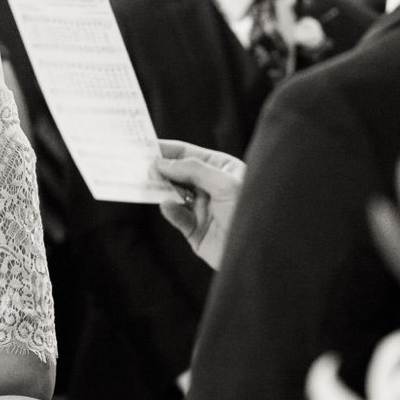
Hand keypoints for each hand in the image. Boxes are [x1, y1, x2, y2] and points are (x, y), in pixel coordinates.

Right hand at [152, 138, 245, 269]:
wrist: (260, 253)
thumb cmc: (250, 213)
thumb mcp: (225, 184)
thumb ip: (194, 170)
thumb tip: (163, 163)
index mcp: (222, 170)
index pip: (190, 155)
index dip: (168, 150)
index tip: (145, 145)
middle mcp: (211, 187)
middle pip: (178, 173)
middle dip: (160, 169)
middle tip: (139, 165)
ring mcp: (201, 208)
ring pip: (173, 194)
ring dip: (161, 189)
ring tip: (146, 183)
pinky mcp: (194, 230)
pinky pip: (176, 216)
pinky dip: (170, 210)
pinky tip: (167, 205)